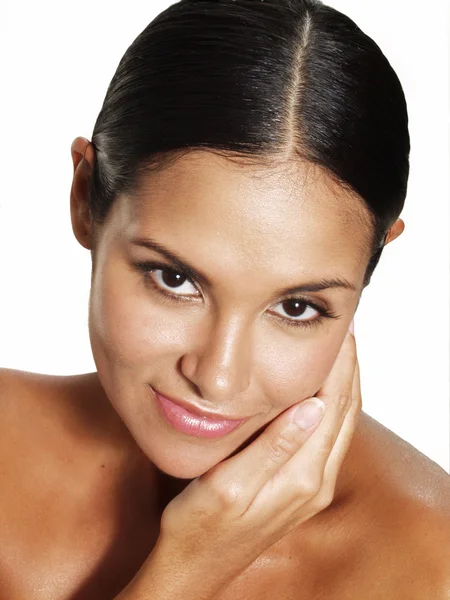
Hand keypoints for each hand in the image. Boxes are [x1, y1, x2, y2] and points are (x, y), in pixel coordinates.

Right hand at [118, 326, 360, 599]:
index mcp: (301, 478)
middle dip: (348, 369)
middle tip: (342, 331)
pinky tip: (317, 389)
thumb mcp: (229, 487)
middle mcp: (316, 482)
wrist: (194, 568)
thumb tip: (313, 406)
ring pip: (340, 424)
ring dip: (342, 385)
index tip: (339, 330)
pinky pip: (328, 437)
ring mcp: (311, 487)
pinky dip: (331, 405)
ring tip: (336, 351)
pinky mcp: (301, 487)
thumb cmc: (199, 528)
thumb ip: (272, 448)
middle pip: (345, 413)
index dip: (340, 366)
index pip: (333, 407)